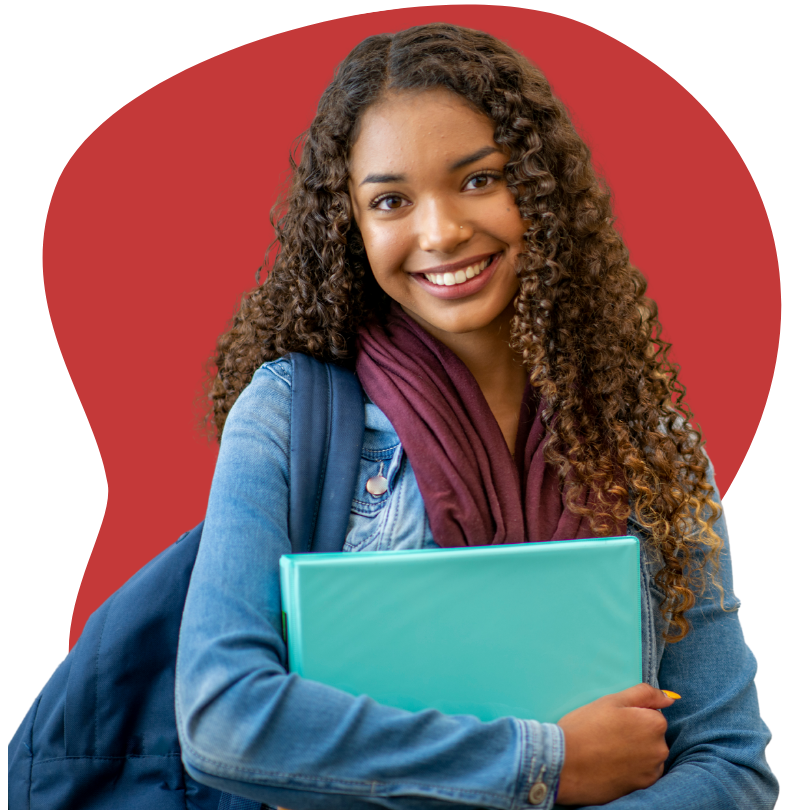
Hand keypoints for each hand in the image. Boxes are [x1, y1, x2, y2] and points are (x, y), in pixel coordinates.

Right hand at [555, 683, 675, 805]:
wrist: (566, 764)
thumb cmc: (586, 727)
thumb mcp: (612, 700)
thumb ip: (644, 694)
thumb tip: (669, 699)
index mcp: (654, 723)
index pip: (651, 713)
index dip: (631, 714)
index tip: (613, 719)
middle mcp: (660, 749)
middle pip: (652, 734)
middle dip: (636, 732)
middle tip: (608, 734)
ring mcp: (652, 770)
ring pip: (648, 753)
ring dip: (635, 751)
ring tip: (608, 750)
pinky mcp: (643, 787)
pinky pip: (643, 772)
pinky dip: (632, 768)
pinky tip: (612, 764)